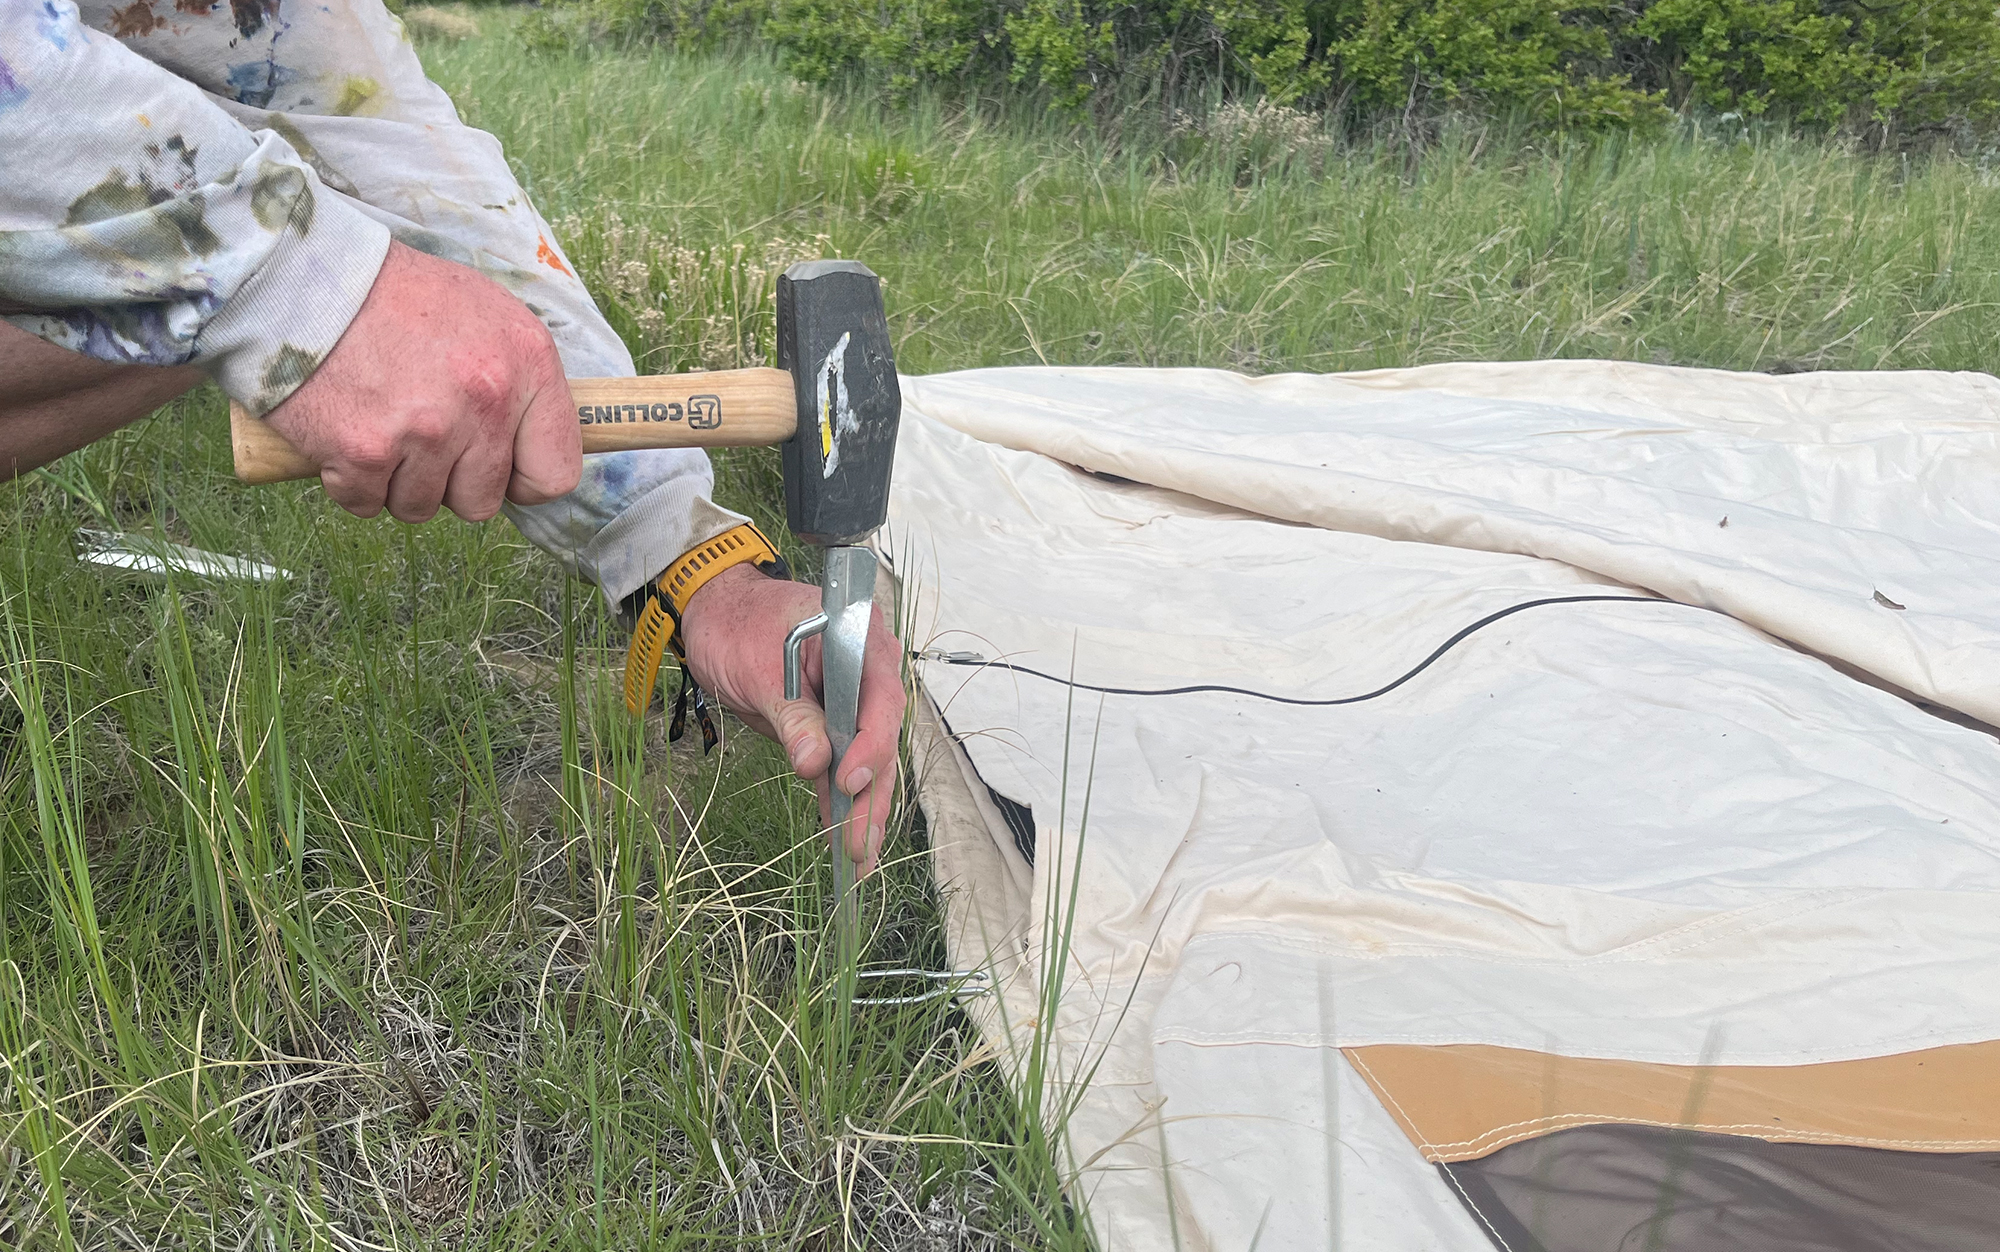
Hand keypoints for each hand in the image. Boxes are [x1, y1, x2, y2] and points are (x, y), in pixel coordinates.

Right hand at [262, 240, 580, 522]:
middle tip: (421, 435)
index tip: (497, 466)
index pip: (555, 473)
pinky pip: (366, 503)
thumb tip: (532, 442)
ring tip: (381, 424)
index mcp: (529, 365)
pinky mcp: (363, 452)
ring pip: (420, 507)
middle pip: (481, 502)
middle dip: (449, 482)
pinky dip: (351, 481)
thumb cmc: (398, 293)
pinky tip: (344, 433)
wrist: (303, 273)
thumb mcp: (488, 313)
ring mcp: (425, 431)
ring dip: (397, 480)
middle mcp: (485, 401)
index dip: (521, 480)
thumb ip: (520, 381)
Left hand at [680, 563, 905, 873]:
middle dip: (870, 794)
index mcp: (858, 640)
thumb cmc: (737, 625)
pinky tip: (840, 835)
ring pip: (865, 758)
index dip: (872, 743)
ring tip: (858, 858)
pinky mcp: (831, 722)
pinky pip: (840, 762)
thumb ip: (792, 714)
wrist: (715, 611)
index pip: (881, 698)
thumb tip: (814, 764)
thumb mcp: (758, 668)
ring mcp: (851, 699)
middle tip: (860, 845)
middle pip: (879, 737)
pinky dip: (838, 798)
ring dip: (860, 807)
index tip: (850, 780)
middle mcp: (867, 671)